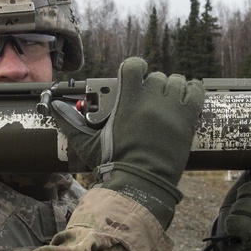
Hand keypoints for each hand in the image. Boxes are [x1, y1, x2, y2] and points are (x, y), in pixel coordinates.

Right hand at [51, 57, 204, 227]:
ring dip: (172, 88)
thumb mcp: (89, 143)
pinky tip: (188, 96)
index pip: (134, 66)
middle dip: (151, 86)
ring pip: (177, 82)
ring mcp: (171, 109)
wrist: (142, 184)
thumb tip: (54, 107)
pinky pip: (196, 92)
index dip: (134, 68)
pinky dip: (193, 90)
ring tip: (167, 101)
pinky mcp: (188, 120)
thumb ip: (71, 122)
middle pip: (156, 77)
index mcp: (128, 101)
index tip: (134, 75)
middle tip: (148, 101)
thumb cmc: (114, 164)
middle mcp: (151, 100)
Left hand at [212, 157, 250, 250]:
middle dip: (242, 194)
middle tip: (245, 208)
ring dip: (235, 211)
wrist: (235, 247)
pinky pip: (236, 220)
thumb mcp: (248, 191)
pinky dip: (231, 224)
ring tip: (243, 221)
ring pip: (244, 204)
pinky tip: (239, 232)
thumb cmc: (243, 214)